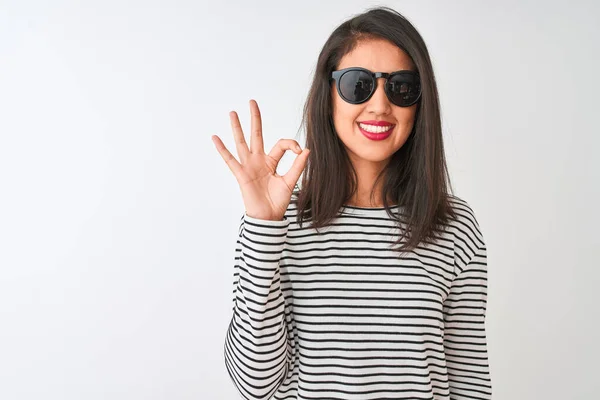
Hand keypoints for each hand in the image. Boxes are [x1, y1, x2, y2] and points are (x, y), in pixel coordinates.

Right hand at [211, 99, 309, 220]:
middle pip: (256, 135)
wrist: (268, 217)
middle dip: (254, 119)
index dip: (291, 144)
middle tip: (252, 102)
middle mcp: (258, 161)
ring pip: (242, 143)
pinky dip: (222, 149)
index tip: (300, 150)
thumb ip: (298, 166)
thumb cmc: (277, 201)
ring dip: (237, 128)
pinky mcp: (241, 174)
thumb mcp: (290, 181)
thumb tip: (306, 150)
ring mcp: (248, 166)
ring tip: (232, 113)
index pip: (280, 144)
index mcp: (271, 162)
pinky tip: (215, 138)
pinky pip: (230, 160)